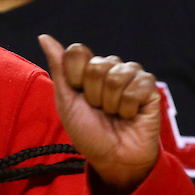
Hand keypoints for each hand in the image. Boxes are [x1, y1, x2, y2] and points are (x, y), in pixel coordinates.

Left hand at [39, 35, 160, 194]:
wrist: (113, 158)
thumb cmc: (89, 132)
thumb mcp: (66, 102)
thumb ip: (59, 68)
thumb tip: (44, 36)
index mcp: (89, 68)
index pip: (76, 51)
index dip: (74, 77)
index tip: (78, 95)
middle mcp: (111, 67)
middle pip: (95, 66)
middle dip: (93, 95)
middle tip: (100, 110)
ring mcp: (132, 75)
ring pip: (116, 76)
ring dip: (111, 103)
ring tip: (115, 114)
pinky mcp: (150, 87)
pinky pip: (135, 87)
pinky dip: (128, 108)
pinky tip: (130, 115)